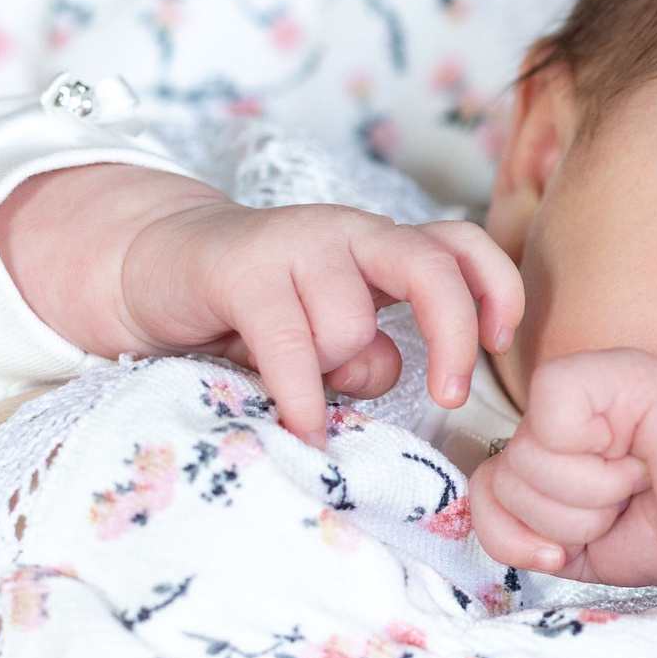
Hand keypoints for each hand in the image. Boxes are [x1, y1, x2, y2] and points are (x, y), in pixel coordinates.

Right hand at [0, 165, 524, 444]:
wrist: (157, 267)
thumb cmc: (260, 314)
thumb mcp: (329, 334)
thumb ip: (371, 353)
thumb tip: (396, 377)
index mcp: (384, 245)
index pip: (463, 245)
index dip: (497, 287)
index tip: (499, 343)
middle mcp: (351, 233)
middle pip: (432, 272)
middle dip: (453, 337)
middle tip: (448, 395)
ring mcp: (297, 243)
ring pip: (351, 327)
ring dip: (329, 369)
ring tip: (290, 368)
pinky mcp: (242, 268)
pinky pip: (291, 344)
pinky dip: (300, 394)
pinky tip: (300, 424)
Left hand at [471, 350, 656, 657]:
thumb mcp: (583, 546)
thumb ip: (521, 520)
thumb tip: (474, 501)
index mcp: (571, 435)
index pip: (486, 484)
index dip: (525, 532)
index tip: (597, 535)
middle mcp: (579, 401)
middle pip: (499, 476)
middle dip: (562, 520)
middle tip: (633, 508)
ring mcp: (600, 382)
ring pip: (523, 461)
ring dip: (584, 502)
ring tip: (645, 491)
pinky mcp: (623, 376)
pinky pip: (550, 422)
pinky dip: (591, 470)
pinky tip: (643, 470)